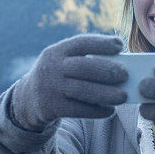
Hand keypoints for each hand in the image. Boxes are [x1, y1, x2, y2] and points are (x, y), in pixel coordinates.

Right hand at [11, 34, 127, 130]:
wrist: (28, 99)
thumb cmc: (58, 77)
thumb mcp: (63, 63)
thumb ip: (85, 61)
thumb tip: (121, 67)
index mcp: (57, 51)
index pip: (81, 43)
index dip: (102, 43)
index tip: (120, 45)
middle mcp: (51, 67)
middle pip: (82, 67)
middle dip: (107, 70)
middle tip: (125, 75)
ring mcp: (50, 88)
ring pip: (81, 90)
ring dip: (105, 93)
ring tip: (123, 96)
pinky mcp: (51, 107)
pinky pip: (78, 110)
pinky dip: (96, 111)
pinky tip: (110, 111)